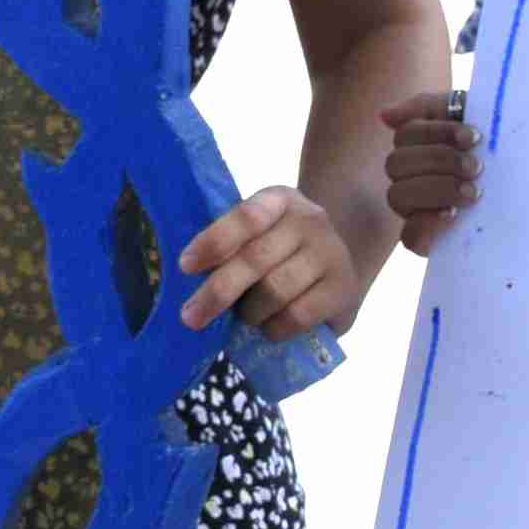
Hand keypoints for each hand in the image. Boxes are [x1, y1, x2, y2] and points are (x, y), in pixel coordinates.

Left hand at [179, 185, 361, 339]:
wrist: (337, 262)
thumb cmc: (281, 251)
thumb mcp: (258, 235)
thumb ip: (230, 248)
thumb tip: (191, 285)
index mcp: (279, 200)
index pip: (247, 216)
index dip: (214, 241)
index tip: (185, 266)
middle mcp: (309, 220)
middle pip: (255, 259)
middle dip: (218, 291)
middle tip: (191, 317)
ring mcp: (331, 253)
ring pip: (275, 290)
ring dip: (250, 312)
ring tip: (245, 317)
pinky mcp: (344, 288)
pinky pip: (298, 315)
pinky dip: (274, 328)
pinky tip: (269, 327)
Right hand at [380, 89, 478, 255]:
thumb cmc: (496, 146)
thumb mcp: (471, 113)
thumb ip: (430, 107)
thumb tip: (384, 116)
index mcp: (417, 146)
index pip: (406, 134)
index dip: (437, 133)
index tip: (473, 137)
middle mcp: (408, 176)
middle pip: (396, 164)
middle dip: (439, 161)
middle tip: (476, 168)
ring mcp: (413, 208)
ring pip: (397, 196)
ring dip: (436, 189)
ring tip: (472, 193)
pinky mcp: (426, 239)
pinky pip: (409, 236)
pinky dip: (427, 224)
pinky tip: (453, 215)